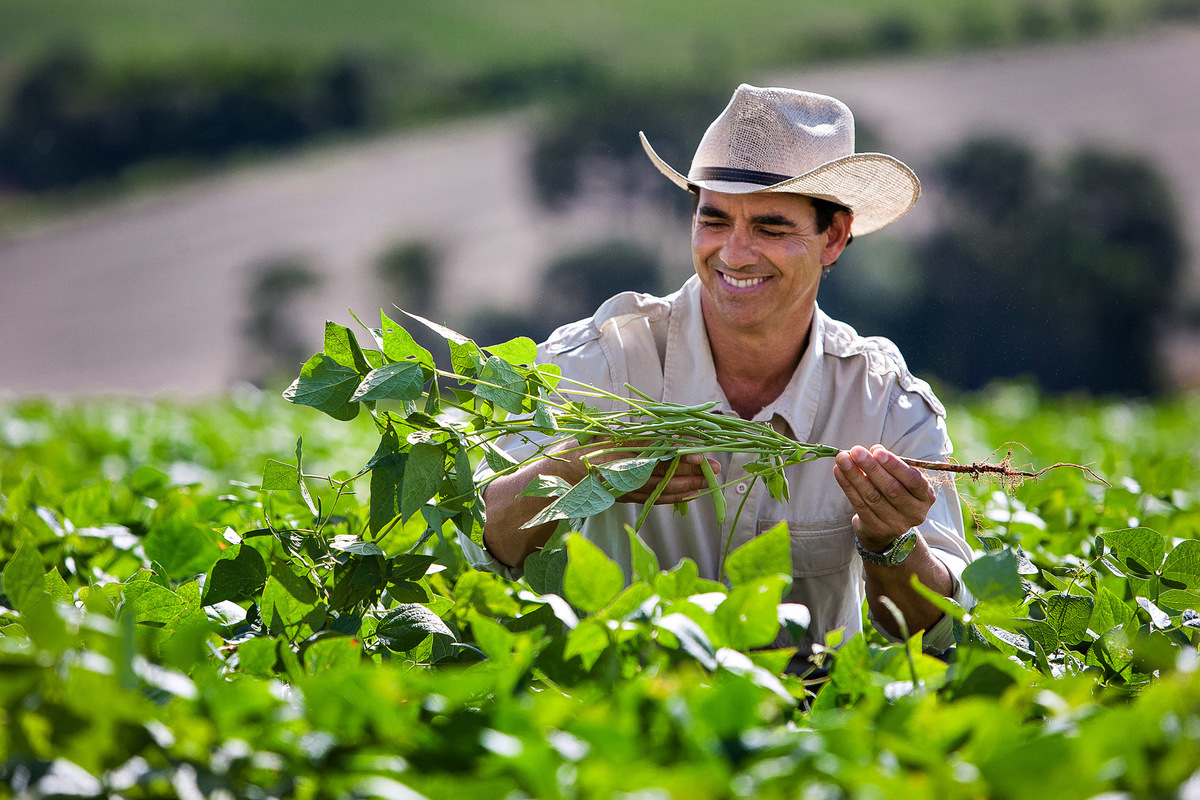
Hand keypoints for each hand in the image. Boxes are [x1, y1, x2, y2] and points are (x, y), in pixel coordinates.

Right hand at [574, 440, 720, 505]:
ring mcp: (623, 487)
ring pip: (660, 488)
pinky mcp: (625, 497)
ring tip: (709, 482)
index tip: (698, 453)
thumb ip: (630, 432)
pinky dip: (673, 497)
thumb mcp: (602, 432)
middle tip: (715, 467)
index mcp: (616, 449)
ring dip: (686, 486)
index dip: (677, 453)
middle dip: (691, 471)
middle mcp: (621, 470)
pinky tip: (691, 494)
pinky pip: (653, 498)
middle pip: (662, 472)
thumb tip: (664, 431)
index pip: (653, 450)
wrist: (560, 477)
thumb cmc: (580, 447)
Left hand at [833, 445, 933, 550]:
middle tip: (856, 451)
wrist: (885, 525)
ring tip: (842, 459)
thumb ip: (888, 464)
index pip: (913, 480)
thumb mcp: (898, 479)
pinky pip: (859, 505)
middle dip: (872, 467)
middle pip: (891, 488)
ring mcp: (897, 524)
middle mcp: (915, 513)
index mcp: (926, 497)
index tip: (877, 451)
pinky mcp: (877, 530)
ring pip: (872, 496)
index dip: (895, 465)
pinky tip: (839, 472)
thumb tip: (874, 450)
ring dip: (855, 475)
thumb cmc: (894, 493)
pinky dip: (847, 486)